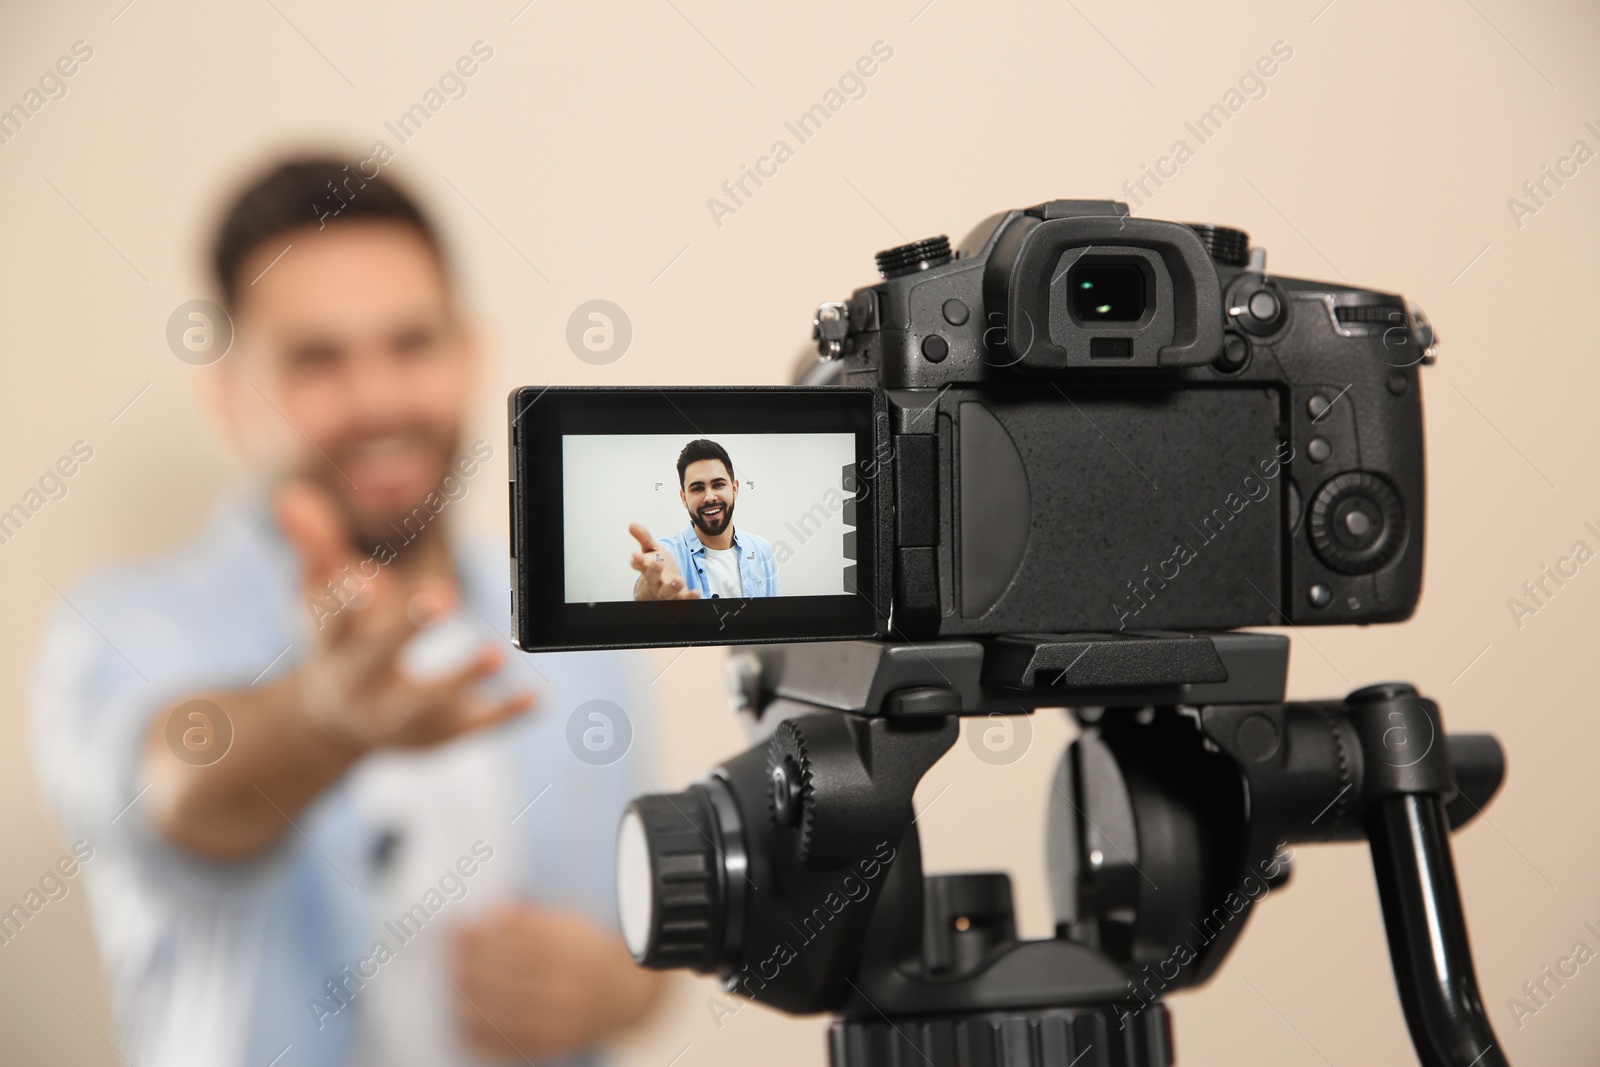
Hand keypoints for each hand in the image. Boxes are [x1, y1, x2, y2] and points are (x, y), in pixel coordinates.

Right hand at [274, 480, 532, 753]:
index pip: (333, 626)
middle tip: (444, 598)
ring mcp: (394, 720)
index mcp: (330, 649)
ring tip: (495, 653)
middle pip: (376, 662)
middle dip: (406, 632)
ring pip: (424, 707)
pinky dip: (501, 716)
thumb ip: (314, 548)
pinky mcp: (431, 738)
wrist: (332, 724)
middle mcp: (357, 688)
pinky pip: (468, 730)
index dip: (348, 606)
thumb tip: (291, 495)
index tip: (368, 583)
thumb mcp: (317, 596)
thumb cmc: (336, 640)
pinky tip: (535, 697)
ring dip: (460, 680)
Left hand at [452, 904, 662, 1061]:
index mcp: (575, 951)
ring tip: (451, 980)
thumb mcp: (570, 924)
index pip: (517, 942)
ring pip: (499, 1009)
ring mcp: (559, 1021)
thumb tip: (491, 915)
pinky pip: (503, 1041)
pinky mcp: (548, 1046)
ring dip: (466, 993)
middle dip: (468, 961)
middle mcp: (569, 987)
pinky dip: (476, 1028)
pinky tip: (461, 1013)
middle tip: (447, 951)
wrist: (622, 996)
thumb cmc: (587, 953)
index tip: (458, 925)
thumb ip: (532, 919)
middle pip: (505, 976)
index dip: (482, 935)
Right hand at [629, 523, 699, 600]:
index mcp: (646, 568)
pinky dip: (689, 597)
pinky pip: (683, 599)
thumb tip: (632, 524)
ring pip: (666, 592)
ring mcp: (665, 591)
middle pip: (651, 578)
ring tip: (679, 581)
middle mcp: (654, 581)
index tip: (636, 554)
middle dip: (654, 571)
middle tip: (657, 563)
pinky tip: (696, 592)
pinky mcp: (678, 597)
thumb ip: (643, 537)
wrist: (661, 585)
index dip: (637, 560)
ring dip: (672, 587)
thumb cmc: (656, 565)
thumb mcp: (650, 549)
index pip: (638, 564)